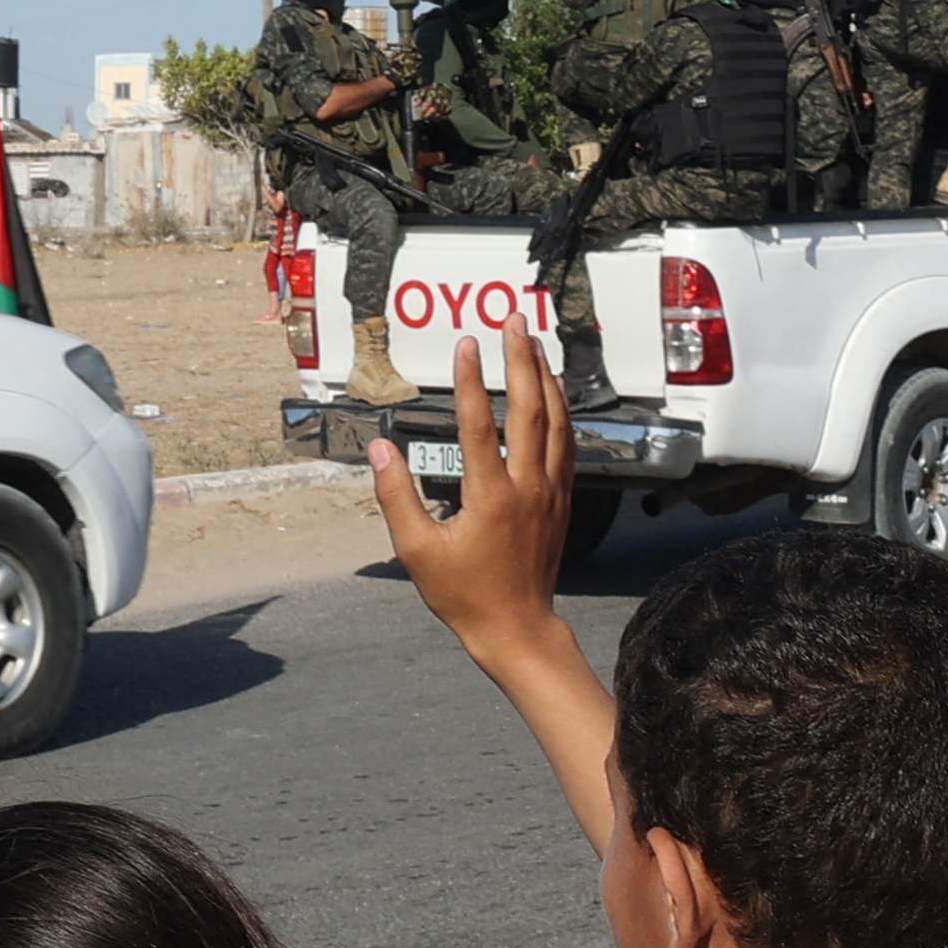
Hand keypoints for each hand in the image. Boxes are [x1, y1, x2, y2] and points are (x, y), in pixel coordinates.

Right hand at [373, 328, 573, 660]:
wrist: (517, 628)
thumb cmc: (463, 594)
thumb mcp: (416, 550)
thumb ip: (397, 496)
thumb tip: (380, 448)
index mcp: (490, 498)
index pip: (479, 426)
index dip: (471, 381)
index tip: (466, 344)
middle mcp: (528, 488)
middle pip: (530, 410)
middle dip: (521, 360)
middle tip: (513, 319)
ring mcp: (551, 492)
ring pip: (556, 421)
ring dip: (546, 377)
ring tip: (534, 341)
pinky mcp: (563, 500)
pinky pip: (567, 443)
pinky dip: (562, 410)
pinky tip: (554, 389)